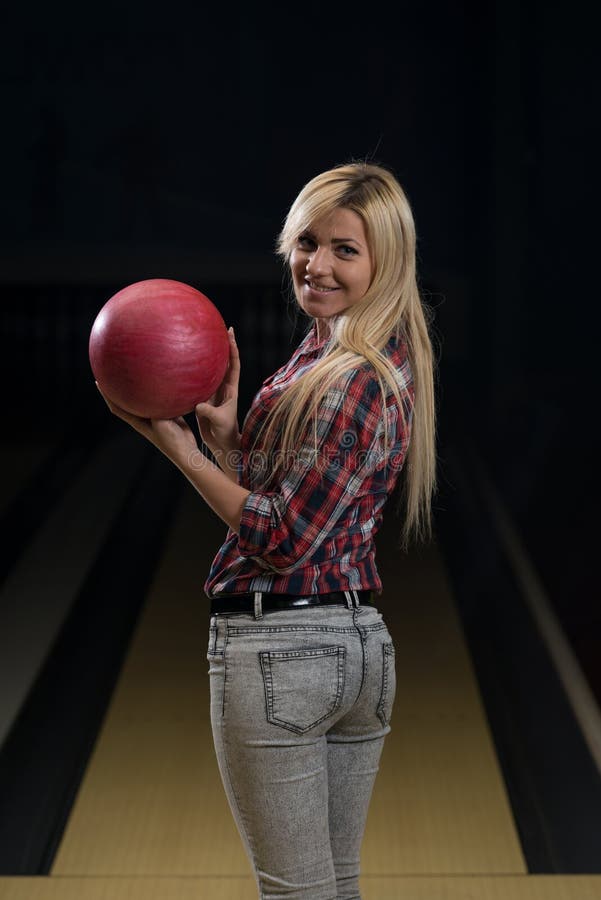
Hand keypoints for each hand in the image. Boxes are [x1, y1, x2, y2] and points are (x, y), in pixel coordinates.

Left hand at [95, 382, 201, 466]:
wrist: (185, 451)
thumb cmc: (170, 439)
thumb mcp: (160, 419)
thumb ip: (155, 405)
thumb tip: (155, 388)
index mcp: (137, 421)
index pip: (116, 407)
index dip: (106, 395)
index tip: (98, 382)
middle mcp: (144, 418)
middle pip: (128, 400)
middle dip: (123, 388)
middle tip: (118, 371)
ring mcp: (156, 417)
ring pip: (146, 399)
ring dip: (143, 389)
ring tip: (141, 373)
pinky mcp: (169, 415)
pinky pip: (163, 401)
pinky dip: (162, 392)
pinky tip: (167, 382)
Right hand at [195, 326, 240, 451]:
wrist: (222, 443)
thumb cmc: (225, 432)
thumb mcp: (218, 421)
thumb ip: (210, 412)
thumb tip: (197, 405)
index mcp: (230, 389)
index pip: (234, 364)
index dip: (233, 349)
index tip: (230, 333)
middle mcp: (223, 388)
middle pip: (224, 362)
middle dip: (222, 345)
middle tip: (217, 327)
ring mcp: (214, 392)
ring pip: (211, 370)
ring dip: (208, 356)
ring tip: (200, 340)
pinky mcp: (204, 399)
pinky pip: (199, 382)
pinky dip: (193, 373)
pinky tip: (183, 366)